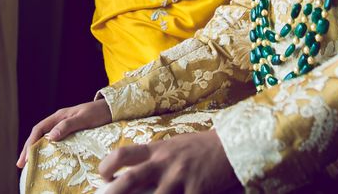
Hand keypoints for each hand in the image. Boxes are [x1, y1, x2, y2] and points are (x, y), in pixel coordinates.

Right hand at [17, 98, 111, 168]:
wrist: (112, 109)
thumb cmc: (99, 113)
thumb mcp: (84, 118)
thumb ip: (68, 125)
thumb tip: (51, 137)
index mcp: (59, 116)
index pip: (39, 129)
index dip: (30, 142)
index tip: (25, 156)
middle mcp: (59, 121)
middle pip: (39, 135)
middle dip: (28, 149)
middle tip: (21, 165)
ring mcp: (64, 126)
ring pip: (45, 138)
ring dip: (36, 150)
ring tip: (30, 164)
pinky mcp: (71, 132)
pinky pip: (55, 141)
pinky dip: (47, 149)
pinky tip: (47, 158)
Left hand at [98, 129, 238, 193]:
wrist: (232, 147)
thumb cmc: (200, 149)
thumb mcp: (174, 147)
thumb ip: (154, 159)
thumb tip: (131, 177)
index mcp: (156, 150)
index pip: (122, 154)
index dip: (107, 166)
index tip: (104, 178)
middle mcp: (164, 163)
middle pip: (129, 181)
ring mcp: (179, 178)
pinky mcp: (196, 191)